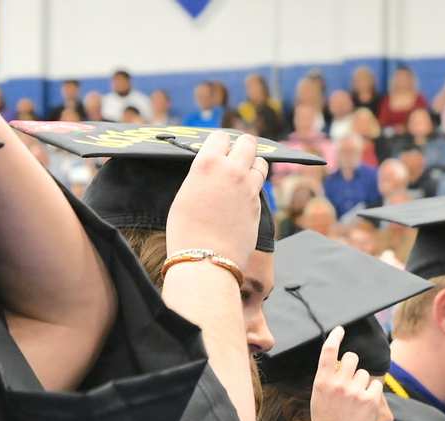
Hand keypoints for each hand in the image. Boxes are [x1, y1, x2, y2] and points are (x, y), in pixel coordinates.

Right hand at [164, 131, 267, 273]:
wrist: (205, 261)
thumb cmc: (185, 232)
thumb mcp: (184, 196)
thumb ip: (201, 176)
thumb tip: (210, 172)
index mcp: (207, 163)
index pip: (220, 136)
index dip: (219, 142)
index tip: (217, 148)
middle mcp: (232, 170)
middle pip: (247, 142)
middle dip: (242, 146)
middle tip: (235, 155)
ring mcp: (249, 187)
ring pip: (260, 162)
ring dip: (252, 164)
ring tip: (242, 175)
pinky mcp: (258, 205)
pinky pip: (260, 186)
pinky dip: (254, 186)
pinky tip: (243, 196)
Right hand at [310, 326, 384, 420]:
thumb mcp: (318, 399)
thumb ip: (327, 380)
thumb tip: (340, 365)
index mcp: (322, 382)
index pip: (329, 352)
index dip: (335, 337)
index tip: (340, 329)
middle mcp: (338, 384)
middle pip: (353, 358)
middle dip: (353, 366)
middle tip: (350, 381)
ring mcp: (355, 391)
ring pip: (365, 373)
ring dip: (363, 382)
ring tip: (356, 400)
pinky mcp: (371, 399)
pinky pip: (376, 384)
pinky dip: (373, 392)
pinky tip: (365, 404)